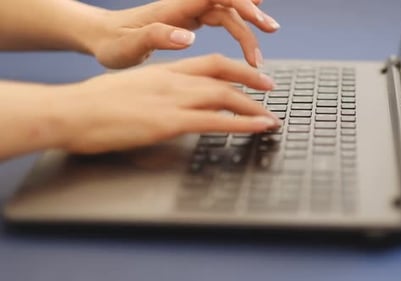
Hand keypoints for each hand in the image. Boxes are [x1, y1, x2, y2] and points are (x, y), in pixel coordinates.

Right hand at [58, 55, 279, 153]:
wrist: (72, 110)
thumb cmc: (93, 102)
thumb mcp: (131, 88)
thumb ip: (157, 90)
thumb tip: (169, 100)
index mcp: (165, 70)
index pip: (210, 62)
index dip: (236, 68)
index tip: (252, 74)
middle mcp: (174, 80)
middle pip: (223, 74)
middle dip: (252, 81)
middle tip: (271, 89)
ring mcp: (173, 99)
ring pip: (224, 96)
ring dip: (253, 107)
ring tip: (270, 116)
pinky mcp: (169, 122)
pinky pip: (215, 121)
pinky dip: (242, 124)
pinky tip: (258, 127)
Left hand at [92, 0, 279, 68]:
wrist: (102, 37)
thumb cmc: (112, 44)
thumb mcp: (128, 47)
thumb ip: (156, 38)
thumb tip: (188, 37)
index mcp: (173, 9)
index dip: (239, 1)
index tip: (258, 15)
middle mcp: (184, 6)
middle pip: (226, 4)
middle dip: (250, 17)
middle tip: (270, 31)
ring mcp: (188, 13)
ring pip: (226, 14)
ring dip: (246, 31)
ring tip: (258, 57)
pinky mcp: (189, 21)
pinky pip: (220, 19)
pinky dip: (237, 27)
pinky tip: (248, 31)